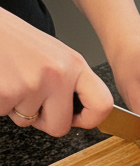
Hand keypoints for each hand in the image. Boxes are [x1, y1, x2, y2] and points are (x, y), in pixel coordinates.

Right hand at [0, 7, 111, 135]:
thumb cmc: (10, 38)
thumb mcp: (51, 54)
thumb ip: (68, 82)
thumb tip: (80, 112)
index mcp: (73, 64)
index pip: (102, 104)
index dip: (90, 120)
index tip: (77, 119)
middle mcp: (58, 74)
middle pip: (60, 127)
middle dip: (42, 120)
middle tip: (29, 98)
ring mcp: (33, 84)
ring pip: (28, 122)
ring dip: (16, 107)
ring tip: (11, 79)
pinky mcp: (8, 92)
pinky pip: (5, 114)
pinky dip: (0, 103)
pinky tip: (1, 81)